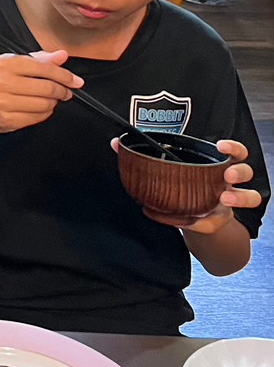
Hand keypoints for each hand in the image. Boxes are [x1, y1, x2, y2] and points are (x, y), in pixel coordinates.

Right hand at [0, 49, 80, 136]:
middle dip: (62, 91)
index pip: (44, 68)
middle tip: (66, 92)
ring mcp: (3, 102)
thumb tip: (62, 55)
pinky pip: (38, 117)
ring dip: (53, 103)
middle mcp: (1, 81)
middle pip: (47, 87)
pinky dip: (44, 113)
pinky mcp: (8, 120)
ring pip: (45, 104)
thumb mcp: (11, 65)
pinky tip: (38, 108)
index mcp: (4, 63)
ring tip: (49, 100)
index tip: (76, 81)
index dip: (65, 75)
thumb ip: (39, 60)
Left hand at [118, 138, 262, 233]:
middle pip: (246, 172)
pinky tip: (183, 221)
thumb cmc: (184, 186)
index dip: (233, 147)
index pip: (235, 151)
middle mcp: (228, 182)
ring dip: (240, 197)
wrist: (192, 216)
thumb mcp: (171, 170)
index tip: (222, 146)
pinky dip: (199, 223)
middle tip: (227, 176)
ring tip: (224, 198)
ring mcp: (229, 201)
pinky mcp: (220, 220)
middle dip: (239, 171)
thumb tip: (115, 143)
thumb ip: (143, 155)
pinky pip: (215, 222)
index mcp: (217, 164)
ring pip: (250, 196)